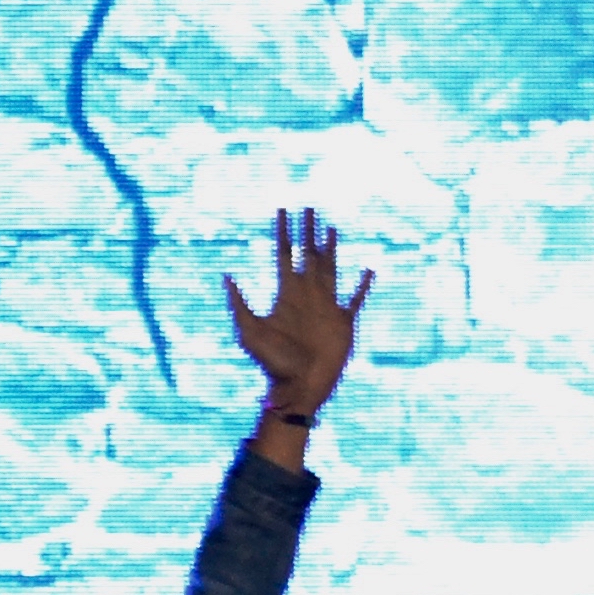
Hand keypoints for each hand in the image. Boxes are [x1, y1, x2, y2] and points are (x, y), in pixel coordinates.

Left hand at [224, 205, 374, 422]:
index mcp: (286, 294)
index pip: (285, 254)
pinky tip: (368, 270)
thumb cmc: (273, 364)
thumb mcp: (250, 332)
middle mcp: (306, 295)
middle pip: (308, 254)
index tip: (283, 210)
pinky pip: (356, 298)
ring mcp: (326, 306)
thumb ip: (239, 304)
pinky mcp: (344, 321)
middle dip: (308, 231)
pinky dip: (363, 285)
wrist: (299, 386)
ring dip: (331, 248)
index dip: (283, 232)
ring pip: (330, 268)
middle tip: (309, 207)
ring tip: (331, 228)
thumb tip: (226, 276)